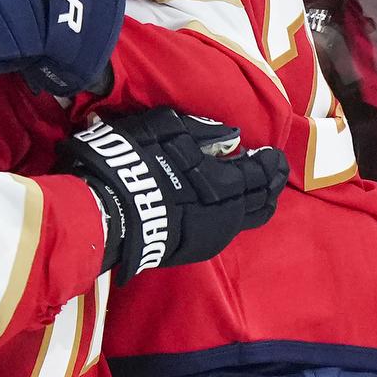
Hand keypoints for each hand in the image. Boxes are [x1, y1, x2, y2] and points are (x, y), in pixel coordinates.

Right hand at [57, 108, 289, 279]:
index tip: (272, 153)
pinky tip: (224, 205)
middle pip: (262, 202)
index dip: (270, 162)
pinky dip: (234, 214)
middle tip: (272, 172)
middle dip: (270, 185)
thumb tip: (230, 138)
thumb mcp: (166, 128)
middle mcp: (228, 215)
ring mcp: (211, 236)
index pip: (262, 173)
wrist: (103, 211)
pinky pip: (226, 229)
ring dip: (254, 202)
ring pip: (246, 220)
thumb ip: (203, 131)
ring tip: (253, 189)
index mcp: (227, 184)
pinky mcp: (193, 249)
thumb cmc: (135, 161)